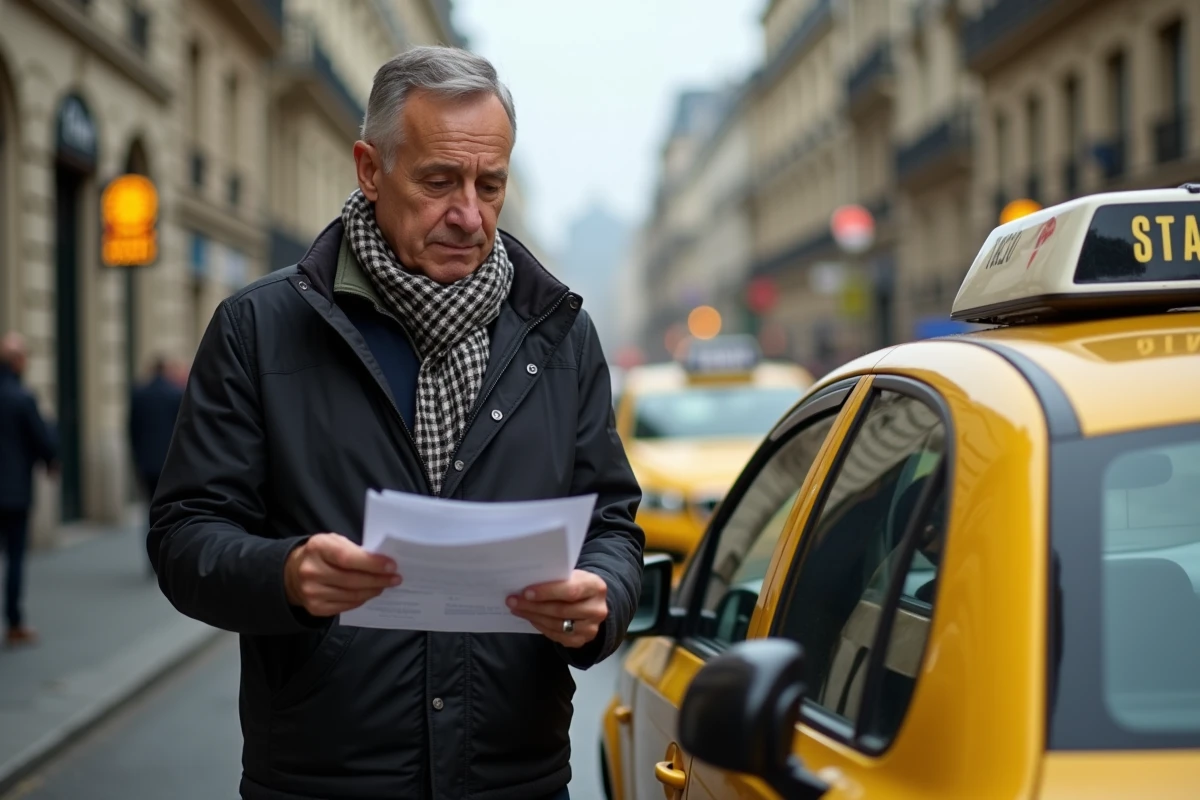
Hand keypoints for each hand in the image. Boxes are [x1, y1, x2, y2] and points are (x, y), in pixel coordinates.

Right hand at [284, 533, 399, 616]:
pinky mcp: (315, 607)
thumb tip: (382, 563)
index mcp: (317, 548)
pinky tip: (369, 593)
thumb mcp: (334, 542)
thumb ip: (354, 550)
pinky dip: (361, 600)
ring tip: (384, 586)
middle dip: (378, 580)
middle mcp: (311, 571)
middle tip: (395, 579)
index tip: (391, 566)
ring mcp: (311, 592)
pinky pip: (345, 606)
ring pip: (351, 595)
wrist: (292, 572)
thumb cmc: (321, 554)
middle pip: (352, 580)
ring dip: (372, 591)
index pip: (347, 558)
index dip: (372, 563)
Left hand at [507, 569, 607, 647]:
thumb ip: (557, 579)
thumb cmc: (577, 584)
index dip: (547, 592)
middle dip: (533, 606)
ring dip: (533, 616)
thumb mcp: (573, 576)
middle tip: (513, 601)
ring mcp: (590, 628)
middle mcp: (596, 609)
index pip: (571, 591)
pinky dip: (540, 626)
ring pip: (556, 624)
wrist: (593, 601)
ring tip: (517, 609)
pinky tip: (530, 618)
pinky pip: (556, 635)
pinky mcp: (581, 640)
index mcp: (596, 587)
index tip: (526, 592)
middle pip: (561, 610)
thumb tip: (526, 584)